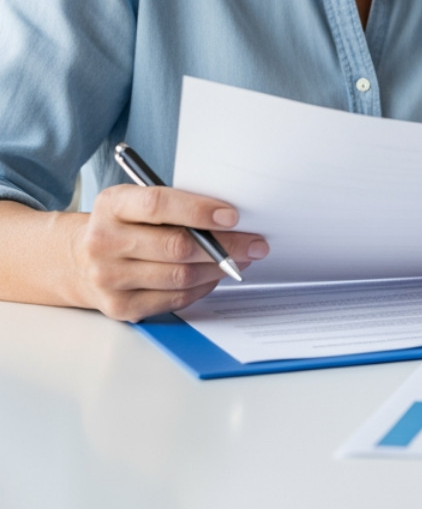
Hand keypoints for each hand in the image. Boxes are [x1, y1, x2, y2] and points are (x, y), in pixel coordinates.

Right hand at [70, 185, 267, 321]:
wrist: (79, 260)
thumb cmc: (125, 225)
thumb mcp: (137, 201)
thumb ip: (175, 204)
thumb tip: (231, 219)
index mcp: (111, 206)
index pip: (157, 205)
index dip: (199, 210)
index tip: (232, 216)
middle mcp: (103, 242)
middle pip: (176, 247)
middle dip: (225, 246)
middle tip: (255, 243)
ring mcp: (109, 278)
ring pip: (180, 276)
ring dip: (219, 268)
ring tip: (241, 259)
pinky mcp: (121, 306)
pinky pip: (176, 298)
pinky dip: (203, 286)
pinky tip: (215, 275)